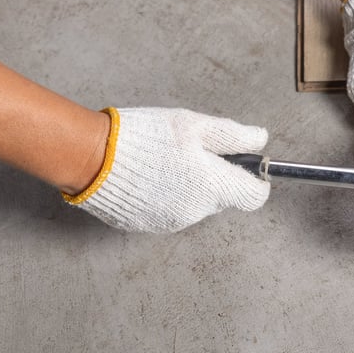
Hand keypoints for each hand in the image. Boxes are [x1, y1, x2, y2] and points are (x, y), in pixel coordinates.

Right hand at [64, 107, 268, 232]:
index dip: (255, 179)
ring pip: (196, 205)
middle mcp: (197, 213)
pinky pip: (171, 211)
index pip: (254, 197)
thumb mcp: (195, 125)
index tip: (245, 164)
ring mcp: (172, 223)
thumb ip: (233, 135)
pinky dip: (167, 196)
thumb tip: (261, 139)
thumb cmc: (146, 137)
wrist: (93, 159)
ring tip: (165, 161)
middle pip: (223, 198)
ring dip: (190, 187)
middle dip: (216, 177)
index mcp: (213, 188)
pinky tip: (149, 176)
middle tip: (193, 151)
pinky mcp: (148, 227)